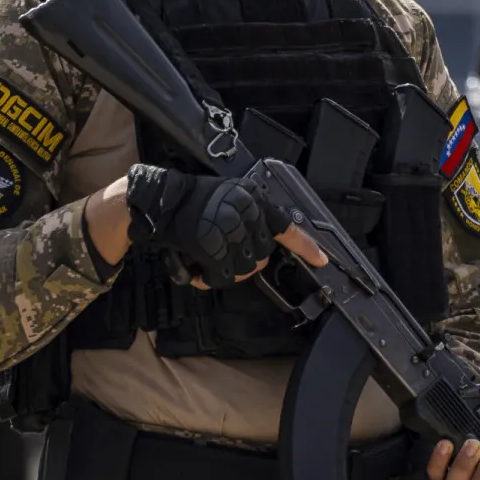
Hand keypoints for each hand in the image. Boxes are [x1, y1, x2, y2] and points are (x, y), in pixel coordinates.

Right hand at [123, 165, 325, 287]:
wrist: (157, 201)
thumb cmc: (189, 205)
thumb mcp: (227, 200)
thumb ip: (247, 221)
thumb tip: (261, 252)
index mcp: (252, 198)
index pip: (285, 225)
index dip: (305, 246)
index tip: (322, 260)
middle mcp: (245, 210)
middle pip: (262, 256)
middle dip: (244, 265)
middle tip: (220, 261)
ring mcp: (230, 227)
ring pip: (245, 269)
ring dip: (226, 274)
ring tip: (205, 265)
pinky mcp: (212, 244)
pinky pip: (223, 276)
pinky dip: (209, 280)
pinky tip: (196, 272)